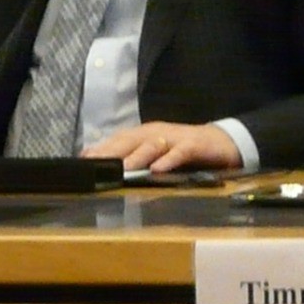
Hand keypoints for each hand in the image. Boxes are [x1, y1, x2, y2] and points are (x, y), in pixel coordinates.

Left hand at [81, 122, 239, 172]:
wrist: (222, 142)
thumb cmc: (183, 149)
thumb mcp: (156, 153)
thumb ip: (133, 157)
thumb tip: (103, 165)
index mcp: (144, 135)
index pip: (117, 141)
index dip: (100, 150)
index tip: (82, 162)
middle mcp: (155, 133)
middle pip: (129, 141)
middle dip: (111, 151)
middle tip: (95, 164)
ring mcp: (174, 138)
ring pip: (152, 145)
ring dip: (137, 156)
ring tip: (123, 168)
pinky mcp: (194, 145)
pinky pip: (180, 152)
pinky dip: (169, 160)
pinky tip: (159, 169)